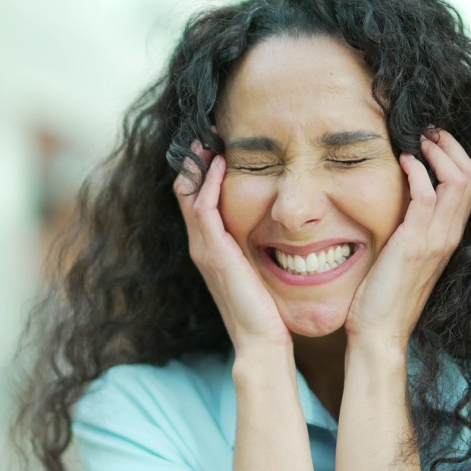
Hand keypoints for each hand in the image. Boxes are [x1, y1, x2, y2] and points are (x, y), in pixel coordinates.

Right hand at [174, 141, 291, 353]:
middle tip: (205, 129)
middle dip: (194, 159)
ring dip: (196, 164)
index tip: (216, 143)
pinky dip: (207, 184)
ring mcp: (204, 249)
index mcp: (212, 248)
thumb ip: (261, 249)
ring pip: (189, 195)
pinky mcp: (214, 253)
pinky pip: (203, 209)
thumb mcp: (261, 270)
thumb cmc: (267, 310)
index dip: (202, 169)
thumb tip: (284, 227)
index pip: (197, 198)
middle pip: (186, 190)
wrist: (262, 341)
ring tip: (205, 137)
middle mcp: (202, 245)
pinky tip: (218, 163)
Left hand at [344, 129, 470, 351]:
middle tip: (428, 131)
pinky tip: (403, 162)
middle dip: (452, 146)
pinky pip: (427, 196)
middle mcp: (450, 236)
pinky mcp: (416, 244)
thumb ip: (411, 229)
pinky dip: (418, 172)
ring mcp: (436, 240)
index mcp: (450, 237)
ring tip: (419, 139)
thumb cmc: (384, 296)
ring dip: (438, 152)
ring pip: (459, 181)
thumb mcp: (404, 255)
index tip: (434, 141)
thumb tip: (401, 200)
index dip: (457, 156)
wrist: (379, 332)